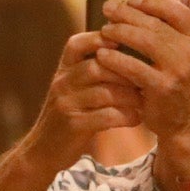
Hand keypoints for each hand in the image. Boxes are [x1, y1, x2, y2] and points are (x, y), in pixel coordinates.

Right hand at [23, 33, 143, 169]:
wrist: (42, 151)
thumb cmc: (67, 117)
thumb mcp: (72, 90)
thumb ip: (92, 73)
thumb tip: (130, 56)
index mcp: (62, 71)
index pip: (76, 44)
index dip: (99, 39)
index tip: (122, 43)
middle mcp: (61, 84)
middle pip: (97, 67)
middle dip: (126, 73)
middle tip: (147, 79)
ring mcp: (65, 105)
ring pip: (104, 92)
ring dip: (130, 97)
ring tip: (144, 101)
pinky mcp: (73, 126)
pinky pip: (106, 116)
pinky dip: (126, 116)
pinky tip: (136, 118)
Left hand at [96, 0, 189, 139]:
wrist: (187, 123)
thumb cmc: (181, 84)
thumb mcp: (187, 53)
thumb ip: (179, 27)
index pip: (177, 10)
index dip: (152, 1)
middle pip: (156, 23)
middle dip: (128, 14)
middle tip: (108, 9)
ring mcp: (180, 70)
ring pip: (145, 41)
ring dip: (120, 32)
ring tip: (104, 30)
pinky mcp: (163, 87)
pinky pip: (133, 67)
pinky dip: (115, 59)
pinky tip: (101, 54)